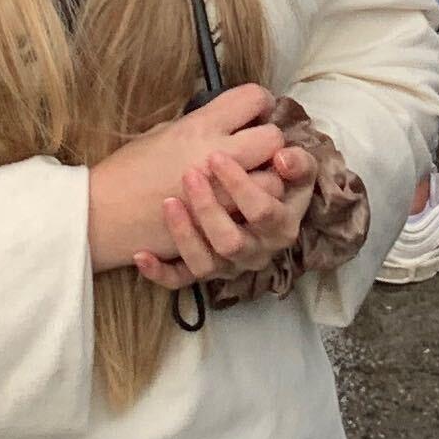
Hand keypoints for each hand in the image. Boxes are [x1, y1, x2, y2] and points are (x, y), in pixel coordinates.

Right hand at [87, 82, 289, 273]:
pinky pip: (252, 222)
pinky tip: (241, 209)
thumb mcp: (161, 132)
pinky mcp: (217, 229)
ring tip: (252, 179)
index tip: (254, 108)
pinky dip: (252, 215)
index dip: (258, 101)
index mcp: (199, 127)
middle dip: (271, 141)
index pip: (251, 99)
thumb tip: (229, 119)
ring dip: (269, 181)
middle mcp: (214, 156)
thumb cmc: (127, 169)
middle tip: (258, 145)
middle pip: (272, 141)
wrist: (101, 215)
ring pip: (273, 184)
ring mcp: (220, 196)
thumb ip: (200, 124)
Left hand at [144, 131, 318, 291]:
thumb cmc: (273, 179)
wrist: (252, 200)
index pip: (265, 213)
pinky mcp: (204, 274)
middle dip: (208, 209)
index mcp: (281, 226)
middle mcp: (257, 252)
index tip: (215, 156)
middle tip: (189, 175)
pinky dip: (160, 272)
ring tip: (168, 203)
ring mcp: (229, 266)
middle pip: (232, 242)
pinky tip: (141, 256)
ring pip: (206, 263)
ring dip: (185, 235)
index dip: (242, 187)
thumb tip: (283, 157)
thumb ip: (297, 161)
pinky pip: (180, 281)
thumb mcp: (292, 168)